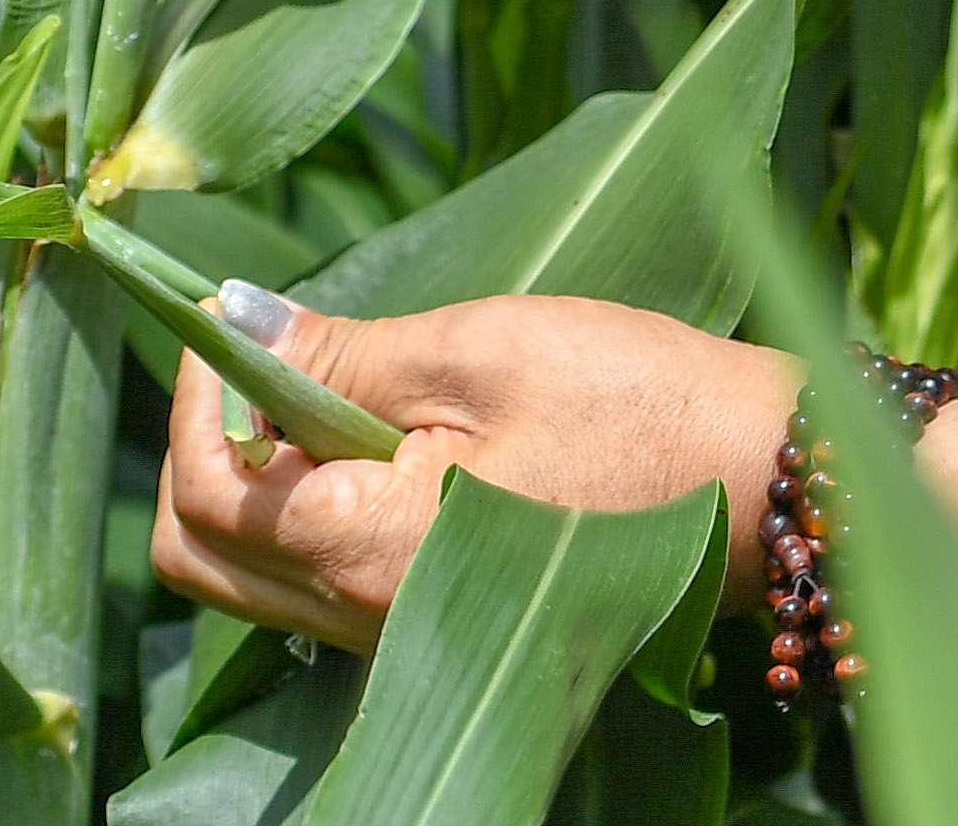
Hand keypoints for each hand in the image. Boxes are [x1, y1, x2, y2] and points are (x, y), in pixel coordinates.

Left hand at [148, 290, 791, 651]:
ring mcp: (397, 636)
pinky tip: (382, 446)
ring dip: (259, 484)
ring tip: (335, 396)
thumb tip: (230, 321)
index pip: (203, 490)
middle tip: (265, 367)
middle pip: (201, 559)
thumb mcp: (480, 351)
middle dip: (204, 453)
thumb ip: (341, 355)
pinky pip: (319, 588)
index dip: (194, 394)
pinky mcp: (435, 624)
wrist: (763, 485)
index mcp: (366, 549)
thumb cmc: (634, 404)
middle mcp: (363, 619)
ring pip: (255, 582)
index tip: (226, 322)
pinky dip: (312, 513)